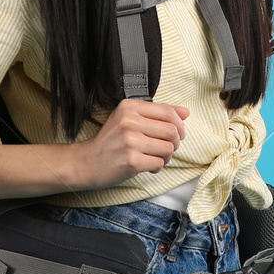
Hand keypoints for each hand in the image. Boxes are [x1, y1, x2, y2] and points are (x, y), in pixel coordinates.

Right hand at [74, 99, 189, 189]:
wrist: (87, 162)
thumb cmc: (110, 141)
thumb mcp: (129, 119)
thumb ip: (157, 113)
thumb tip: (186, 112)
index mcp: (130, 107)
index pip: (168, 112)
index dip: (179, 124)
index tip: (178, 133)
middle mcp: (129, 121)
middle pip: (172, 131)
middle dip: (175, 143)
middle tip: (167, 148)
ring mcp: (130, 141)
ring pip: (168, 148)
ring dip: (166, 156)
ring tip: (155, 157)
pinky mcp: (132, 161)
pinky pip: (159, 163)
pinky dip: (157, 167)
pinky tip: (147, 165)